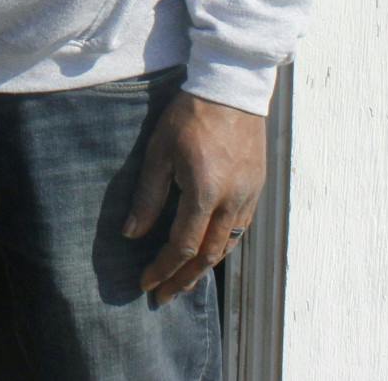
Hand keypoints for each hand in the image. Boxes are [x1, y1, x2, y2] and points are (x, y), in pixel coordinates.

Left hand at [122, 91, 265, 305]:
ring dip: (204, 268)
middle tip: (163, 297)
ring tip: (183, 282)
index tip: (146, 283)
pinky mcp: (256, 188)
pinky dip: (222, 247)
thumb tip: (131, 233)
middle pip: (208, 255)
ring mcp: (248, 196)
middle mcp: (231, 200)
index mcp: (203, 191)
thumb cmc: (189, 115)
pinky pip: (240, 228)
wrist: (230, 89)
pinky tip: (208, 252)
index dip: (163, 268)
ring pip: (227, 245)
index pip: (182, 245)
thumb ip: (147, 196)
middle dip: (183, 280)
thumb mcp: (159, 151)